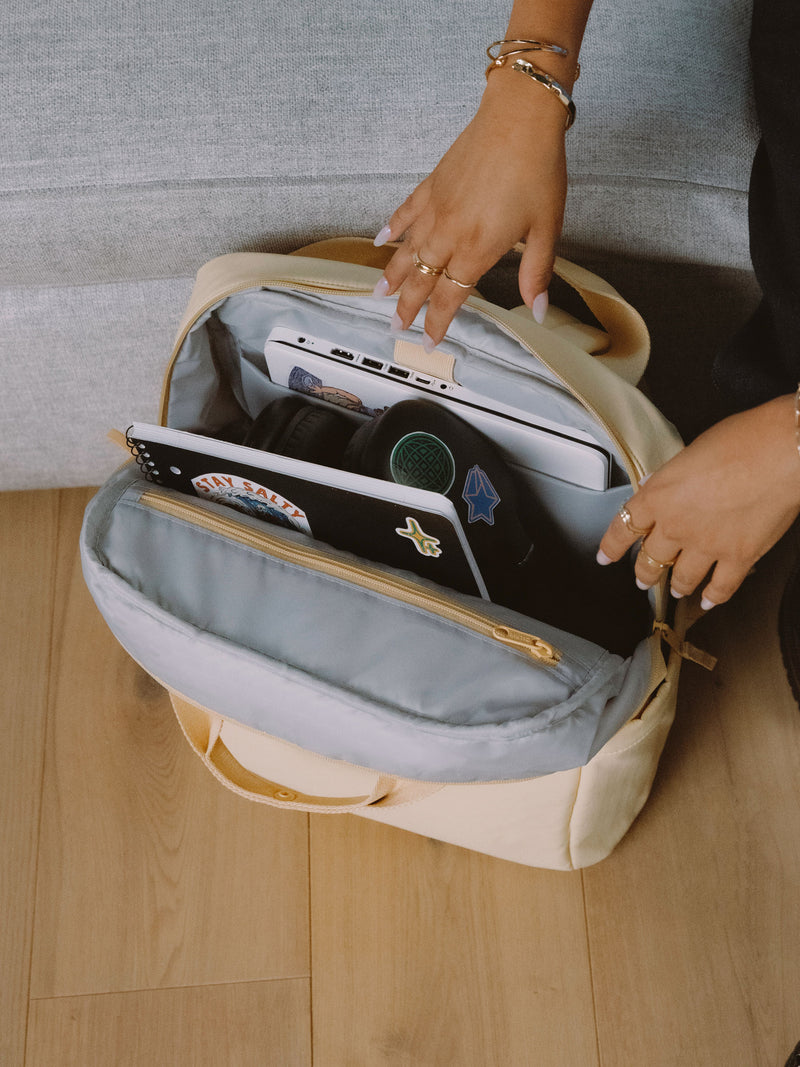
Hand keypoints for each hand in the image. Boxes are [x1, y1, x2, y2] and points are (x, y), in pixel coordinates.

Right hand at [372, 71, 569, 349]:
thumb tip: (538, 311)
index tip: (430, 341)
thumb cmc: (538, 170)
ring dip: (392, 276)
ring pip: (407, 252)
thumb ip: (537, 272)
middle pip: (421, 280)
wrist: (519, 117)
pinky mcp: (432, 185)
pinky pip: (405, 212)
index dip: (437, 323)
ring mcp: (436, 209)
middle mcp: (449, 235)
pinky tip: (381, 241)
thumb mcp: (547, 228)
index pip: (449, 297)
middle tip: (396, 327)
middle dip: (407, 307)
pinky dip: (392, 228)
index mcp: (476, 250)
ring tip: (378, 294)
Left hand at [597, 394, 799, 608]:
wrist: (783, 451)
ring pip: (681, 578)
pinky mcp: (739, 557)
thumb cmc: (743, 440)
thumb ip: (671, 476)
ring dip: (676, 586)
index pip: (623, 527)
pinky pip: (721, 587)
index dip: (611, 546)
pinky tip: (708, 601)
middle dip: (644, 572)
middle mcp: (677, 525)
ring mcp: (707, 545)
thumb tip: (659, 483)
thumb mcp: (690, 452)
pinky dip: (713, 597)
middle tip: (642, 578)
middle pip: (650, 559)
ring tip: (676, 591)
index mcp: (659, 495)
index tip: (604, 556)